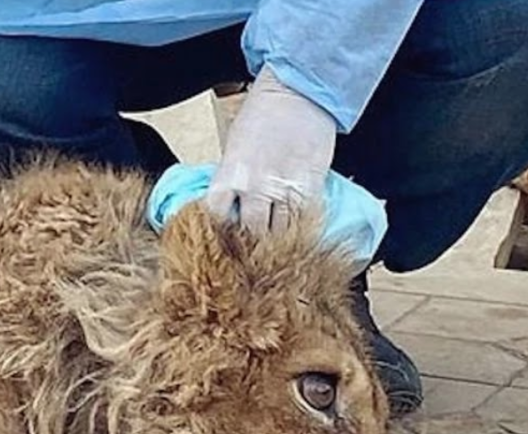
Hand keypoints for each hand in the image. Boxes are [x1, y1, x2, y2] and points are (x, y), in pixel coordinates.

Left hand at [205, 64, 336, 234]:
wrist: (299, 94)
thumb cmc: (261, 115)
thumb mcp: (233, 147)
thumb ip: (231, 178)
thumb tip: (230, 206)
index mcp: (230, 175)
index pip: (216, 217)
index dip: (219, 229)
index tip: (224, 234)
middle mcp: (255, 187)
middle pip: (249, 232)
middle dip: (249, 240)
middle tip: (251, 245)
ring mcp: (284, 189)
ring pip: (278, 232)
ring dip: (275, 239)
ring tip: (273, 242)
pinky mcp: (311, 188)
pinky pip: (303, 220)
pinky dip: (298, 228)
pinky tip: (295, 230)